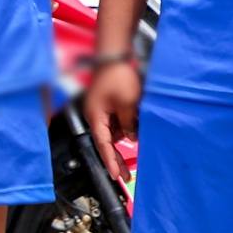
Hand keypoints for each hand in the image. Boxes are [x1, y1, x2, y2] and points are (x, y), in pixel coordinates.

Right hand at [85, 60, 142, 182]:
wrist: (115, 56)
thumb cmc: (118, 77)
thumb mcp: (127, 104)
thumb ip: (129, 124)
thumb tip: (131, 138)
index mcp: (96, 116)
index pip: (103, 144)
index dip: (110, 161)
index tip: (115, 175)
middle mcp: (96, 115)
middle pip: (106, 142)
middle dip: (115, 158)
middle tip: (126, 176)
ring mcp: (102, 110)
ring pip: (113, 132)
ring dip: (124, 141)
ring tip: (136, 148)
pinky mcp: (109, 105)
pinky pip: (117, 123)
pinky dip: (126, 129)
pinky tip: (137, 132)